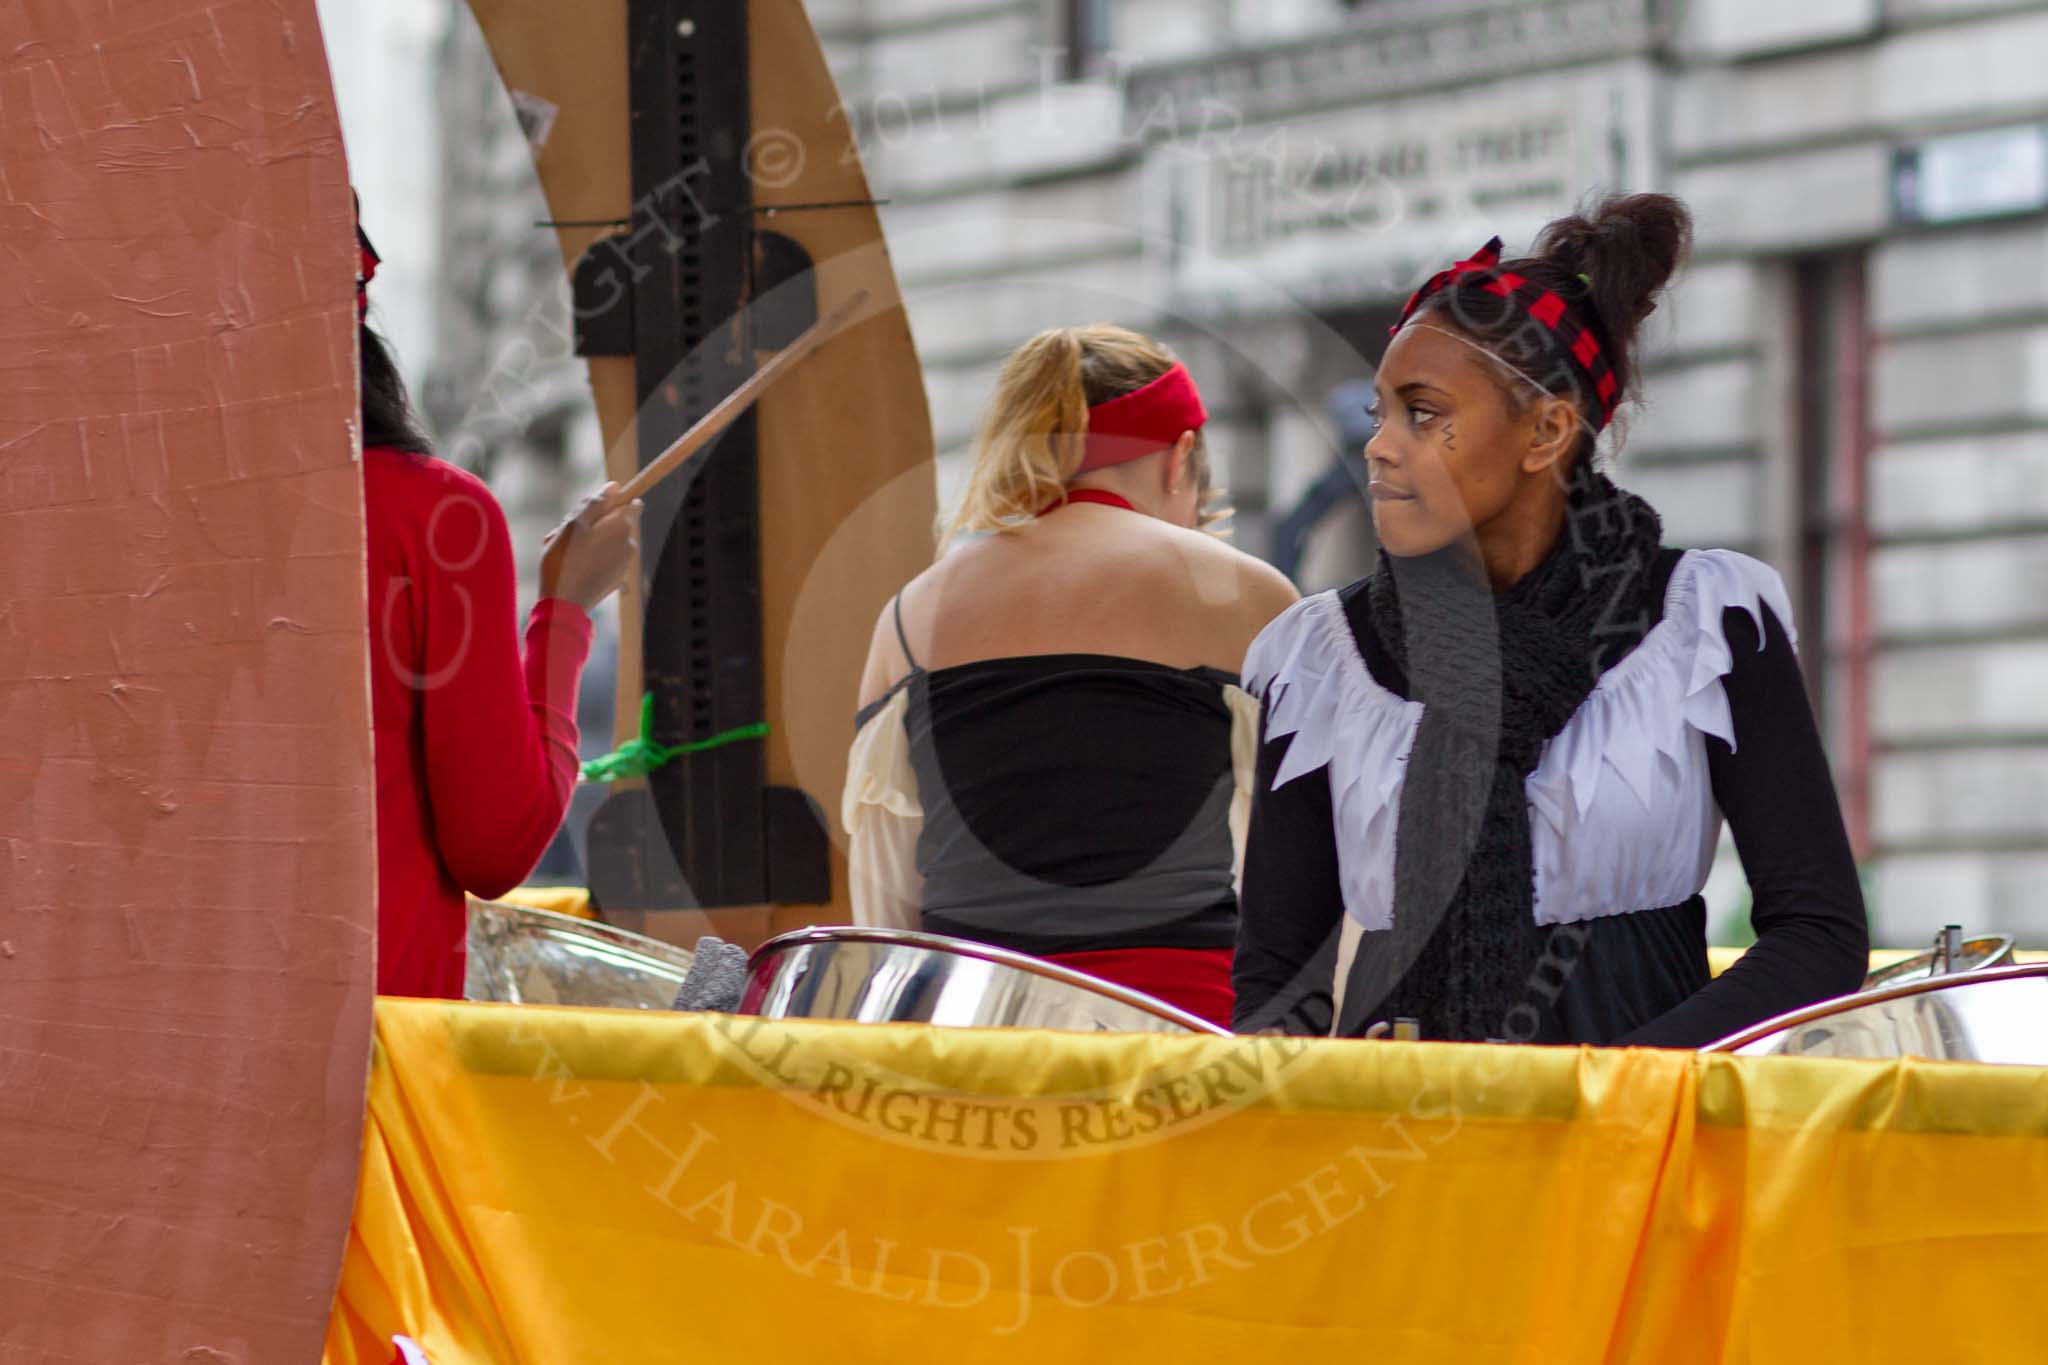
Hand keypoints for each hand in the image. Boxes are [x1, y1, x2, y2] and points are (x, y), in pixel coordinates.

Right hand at [540, 482, 642, 611]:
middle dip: (596, 523)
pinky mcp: (618, 578)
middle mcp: (630, 543)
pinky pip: (607, 558)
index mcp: (622, 526)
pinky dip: (593, 557)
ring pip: (609, 541)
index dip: (613, 502)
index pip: (632, 503)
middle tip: (569, 533)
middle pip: (617, 522)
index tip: (592, 509)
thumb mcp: (573, 524)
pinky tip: (574, 566)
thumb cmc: (564, 561)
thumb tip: (615, 486)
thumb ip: (596, 502)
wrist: (565, 604)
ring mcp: (626, 563)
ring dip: (591, 540)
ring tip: (567, 551)